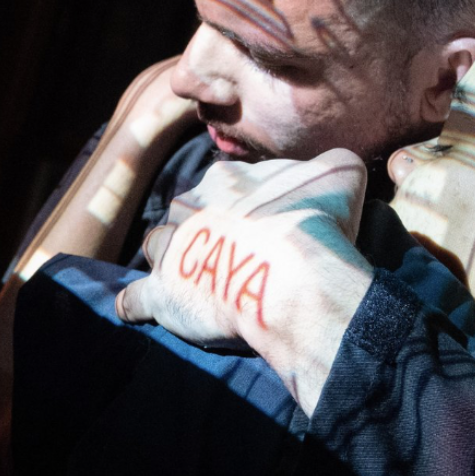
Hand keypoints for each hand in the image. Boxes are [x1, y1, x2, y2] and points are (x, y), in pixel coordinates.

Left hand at [117, 149, 371, 412]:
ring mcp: (170, 250)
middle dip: (203, 230)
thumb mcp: (340, 173)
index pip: (226, 184)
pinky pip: (134, 299)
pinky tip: (142, 311)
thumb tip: (332, 166)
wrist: (292, 275)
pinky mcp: (160, 293)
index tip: (264, 224)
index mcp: (226, 177)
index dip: (244, 205)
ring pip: (157, 246)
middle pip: (187, 213)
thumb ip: (330, 164)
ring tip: (193, 279)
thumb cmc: (318, 222)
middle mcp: (189, 207)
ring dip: (170, 260)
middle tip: (233, 255)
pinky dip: (137, 305)